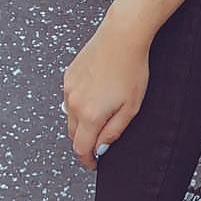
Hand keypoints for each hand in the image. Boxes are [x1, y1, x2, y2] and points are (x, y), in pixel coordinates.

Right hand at [62, 9, 150, 170]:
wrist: (122, 37)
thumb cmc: (132, 70)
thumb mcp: (131, 108)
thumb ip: (114, 131)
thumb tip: (101, 148)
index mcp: (90, 115)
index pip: (81, 148)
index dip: (88, 160)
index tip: (95, 163)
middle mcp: (74, 103)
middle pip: (73, 134)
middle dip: (85, 142)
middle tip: (100, 142)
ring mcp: (69, 89)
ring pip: (70, 116)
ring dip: (81, 123)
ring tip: (102, 115)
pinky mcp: (68, 75)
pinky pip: (70, 98)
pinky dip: (79, 105)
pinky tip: (97, 96)